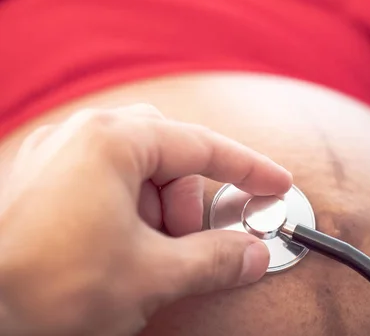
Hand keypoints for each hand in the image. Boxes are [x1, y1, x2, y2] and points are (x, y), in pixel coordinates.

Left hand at [0, 104, 291, 335]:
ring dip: (155, 204)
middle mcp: (85, 131)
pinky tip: (117, 240)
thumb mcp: (148, 276)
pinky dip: (126, 201)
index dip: (248, 168)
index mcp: (113, 140)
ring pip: (135, 162)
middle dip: (187, 198)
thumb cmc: (48, 286)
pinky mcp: (44, 171)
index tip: (277, 184)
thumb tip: (254, 255)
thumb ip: (213, 259)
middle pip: (168, 151)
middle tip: (188, 242)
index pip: (202, 145)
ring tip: (145, 251)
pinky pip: (104, 171)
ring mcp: (60, 148)